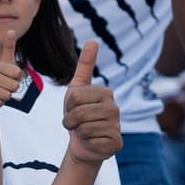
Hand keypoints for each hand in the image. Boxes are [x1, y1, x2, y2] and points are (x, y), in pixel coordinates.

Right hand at [0, 30, 23, 115]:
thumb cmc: (0, 81)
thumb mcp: (7, 65)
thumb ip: (9, 48)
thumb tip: (11, 30)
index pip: (18, 73)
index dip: (18, 78)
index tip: (10, 77)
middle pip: (15, 85)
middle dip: (13, 89)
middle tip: (4, 88)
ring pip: (8, 94)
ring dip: (6, 96)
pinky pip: (1, 102)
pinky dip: (0, 103)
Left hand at [63, 41, 121, 164]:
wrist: (82, 143)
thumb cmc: (78, 115)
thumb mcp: (77, 89)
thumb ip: (85, 66)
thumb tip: (93, 40)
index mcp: (106, 92)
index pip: (75, 97)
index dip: (68, 106)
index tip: (74, 109)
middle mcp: (114, 108)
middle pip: (78, 113)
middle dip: (70, 121)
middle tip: (76, 123)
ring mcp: (117, 126)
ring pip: (83, 128)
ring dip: (77, 132)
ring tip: (83, 132)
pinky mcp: (116, 143)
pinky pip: (90, 140)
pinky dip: (86, 143)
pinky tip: (92, 142)